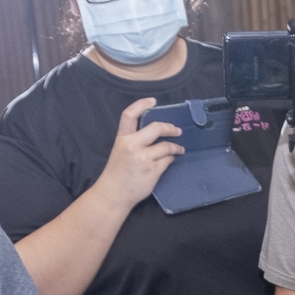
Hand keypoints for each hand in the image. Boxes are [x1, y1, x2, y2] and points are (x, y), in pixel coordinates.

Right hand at [95, 98, 182, 212]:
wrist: (114, 194)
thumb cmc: (118, 172)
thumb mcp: (121, 150)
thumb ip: (134, 140)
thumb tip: (156, 132)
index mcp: (122, 138)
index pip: (129, 115)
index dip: (141, 104)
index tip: (153, 101)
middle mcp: (132, 145)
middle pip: (156, 128)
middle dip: (170, 128)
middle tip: (177, 130)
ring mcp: (143, 158)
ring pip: (166, 146)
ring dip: (176, 146)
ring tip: (180, 149)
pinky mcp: (153, 171)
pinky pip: (168, 160)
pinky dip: (172, 159)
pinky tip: (172, 159)